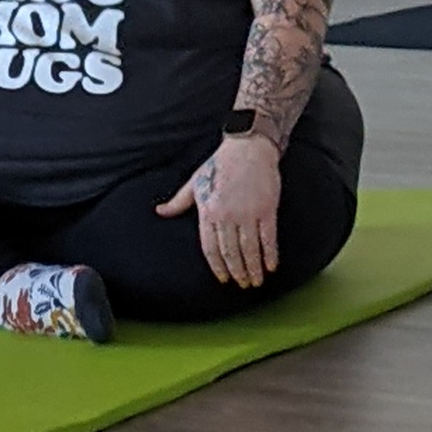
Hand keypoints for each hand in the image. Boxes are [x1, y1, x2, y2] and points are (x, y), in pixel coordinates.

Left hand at [157, 131, 283, 290]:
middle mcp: (227, 215)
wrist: (247, 146)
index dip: (217, 266)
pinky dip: (270, 255)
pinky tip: (271, 266)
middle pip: (230, 252)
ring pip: (249, 249)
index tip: (223, 279)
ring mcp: (248, 213)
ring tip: (256, 282)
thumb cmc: (219, 163)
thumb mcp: (195, 182)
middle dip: (236, 272)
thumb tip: (160, 211)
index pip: (210, 248)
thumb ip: (178, 201)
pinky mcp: (267, 209)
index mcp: (208, 211)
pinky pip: (268, 238)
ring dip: (253, 269)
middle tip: (242, 285)